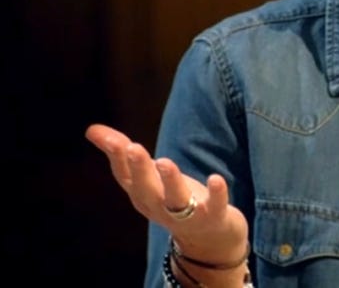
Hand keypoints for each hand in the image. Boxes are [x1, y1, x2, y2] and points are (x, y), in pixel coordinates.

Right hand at [85, 123, 248, 264]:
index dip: (118, 158)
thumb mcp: (148, 177)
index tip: (113, 140)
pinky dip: (216, 193)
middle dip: (139, 169)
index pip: (125, 177)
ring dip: (170, 180)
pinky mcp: (213, 216)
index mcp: (142, 195)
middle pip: (146, 188)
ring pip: (175, 199)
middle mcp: (160, 206)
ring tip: (164, 162)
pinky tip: (216, 178)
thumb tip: (91, 129)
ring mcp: (186, 215)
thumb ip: (123, 152)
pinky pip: (214, 206)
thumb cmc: (172, 199)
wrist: (208, 240)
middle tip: (133, 148)